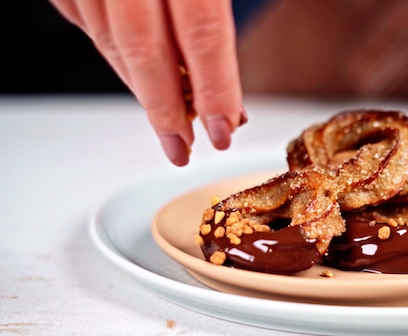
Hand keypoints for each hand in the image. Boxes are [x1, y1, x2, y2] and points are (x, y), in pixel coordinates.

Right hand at [49, 0, 245, 165]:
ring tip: (169, 119)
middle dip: (167, 109)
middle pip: (146, 49)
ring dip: (141, 89)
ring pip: (111, 42)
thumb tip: (231, 109)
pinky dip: (115, 56)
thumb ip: (218, 32)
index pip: (202, 34)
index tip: (222, 133)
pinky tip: (137, 73)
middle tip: (184, 146)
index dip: (214, 90)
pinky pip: (86, 25)